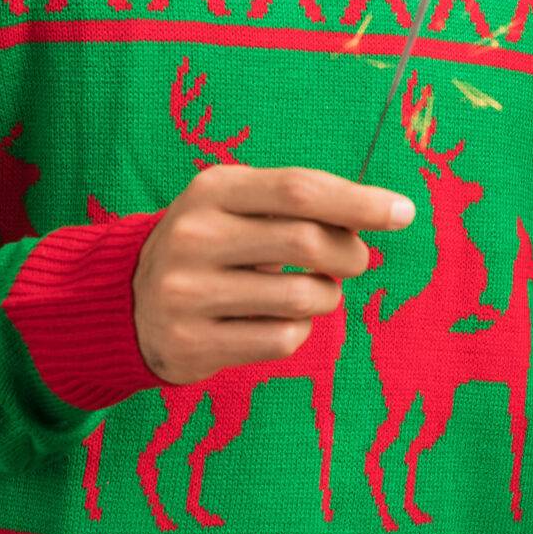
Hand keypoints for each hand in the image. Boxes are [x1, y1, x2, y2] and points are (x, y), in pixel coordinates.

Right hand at [132, 166, 414, 383]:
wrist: (128, 300)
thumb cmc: (212, 243)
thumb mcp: (239, 204)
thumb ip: (301, 202)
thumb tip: (383, 213)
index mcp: (212, 189)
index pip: (300, 189)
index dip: (359, 201)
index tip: (404, 213)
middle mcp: (194, 236)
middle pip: (308, 242)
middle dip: (351, 254)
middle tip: (356, 260)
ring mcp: (187, 293)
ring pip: (303, 298)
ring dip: (328, 296)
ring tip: (314, 291)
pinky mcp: (191, 344)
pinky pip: (283, 339)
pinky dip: (299, 330)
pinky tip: (276, 319)